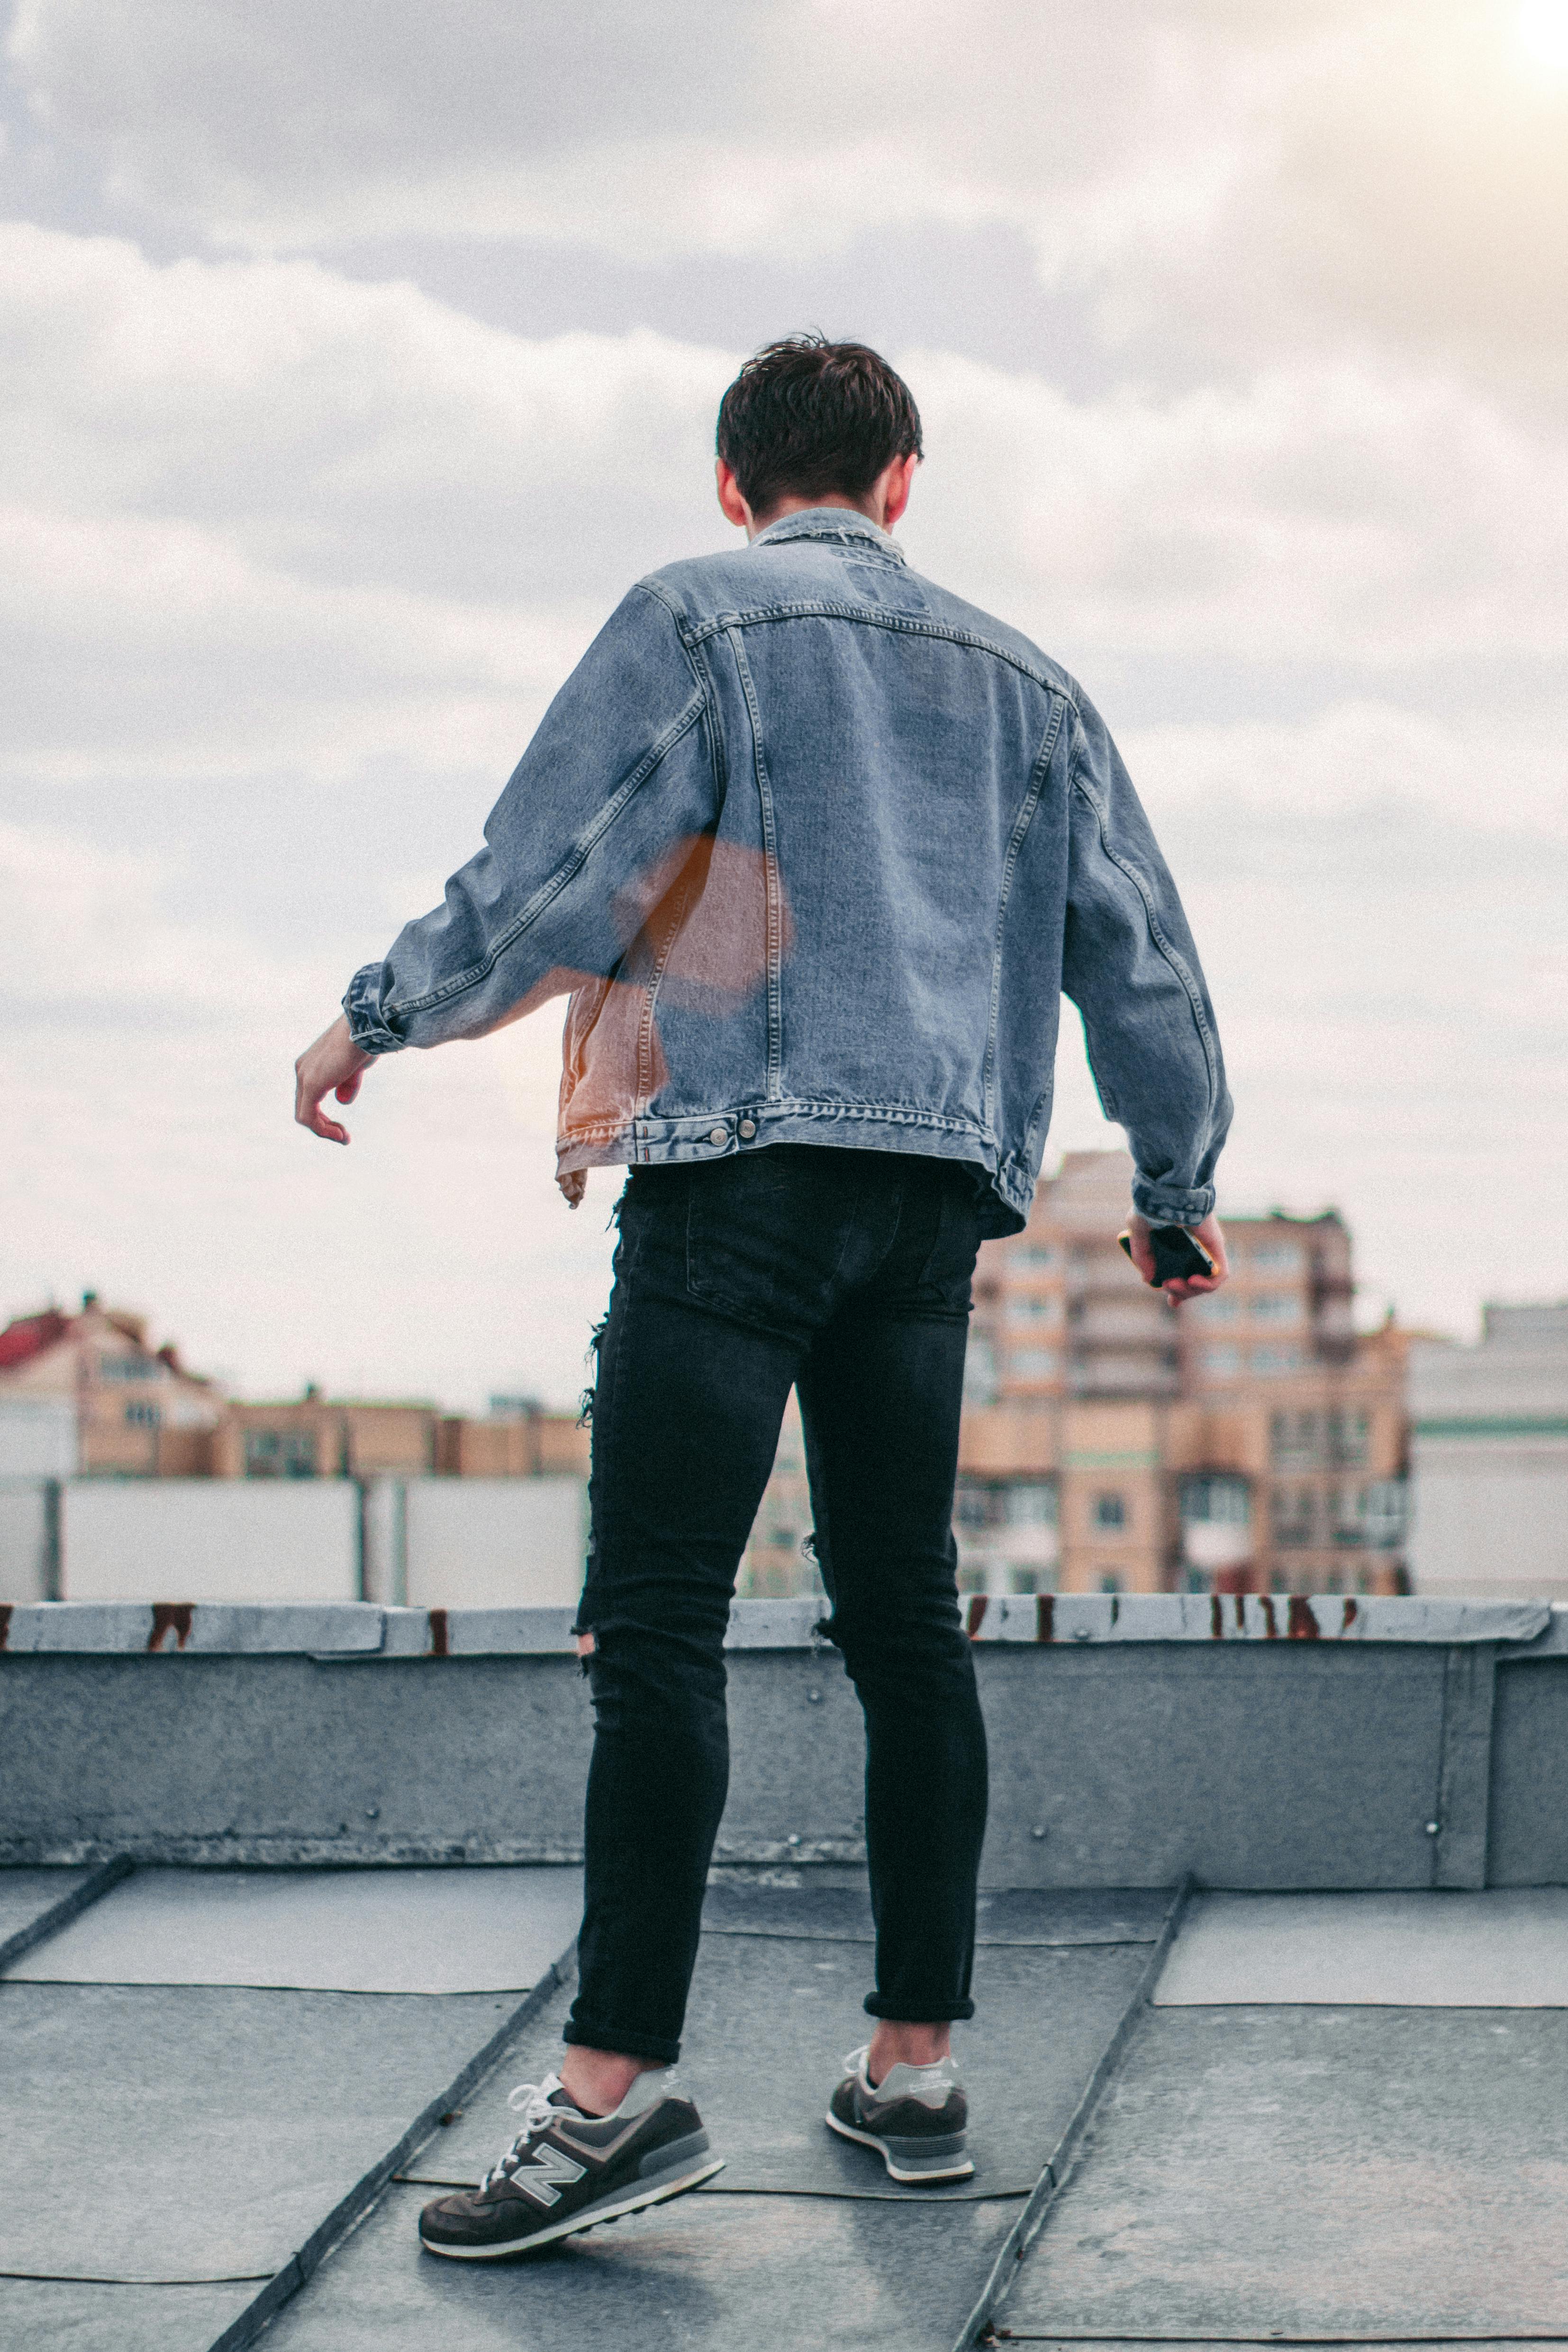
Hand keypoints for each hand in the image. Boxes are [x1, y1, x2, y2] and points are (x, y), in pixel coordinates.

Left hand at [294, 1014, 370, 1144]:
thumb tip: (342, 1101)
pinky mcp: (311, 1084)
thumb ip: (347, 1083)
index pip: (310, 1097)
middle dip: (323, 1125)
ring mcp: (304, 1076)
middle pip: (304, 1107)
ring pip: (304, 1115)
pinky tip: (339, 1135)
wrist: (366, 1027)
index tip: (342, 1127)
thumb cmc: (365, 1042)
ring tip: (343, 1138)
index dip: (323, 1116)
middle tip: (343, 1136)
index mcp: (310, 1064)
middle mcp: (302, 1069)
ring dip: (324, 1131)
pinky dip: (322, 1130)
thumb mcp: (355, 1067)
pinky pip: (308, 1117)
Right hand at [1122, 1211, 1228, 1305]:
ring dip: (1190, 1291)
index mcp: (1176, 1246)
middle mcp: (1193, 1250)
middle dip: (1179, 1292)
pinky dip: (1208, 1284)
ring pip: (1206, 1282)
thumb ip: (1142, 1255)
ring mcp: (1206, 1249)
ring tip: (1175, 1284)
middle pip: (1192, 1283)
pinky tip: (1192, 1281)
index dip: (1179, 1292)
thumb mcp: (1138, 1231)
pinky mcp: (1217, 1247)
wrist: (1167, 1189)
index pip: (1183, 1274)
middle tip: (1167, 1285)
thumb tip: (1149, 1280)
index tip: (1171, 1302)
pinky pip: (1220, 1274)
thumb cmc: (1152, 1204)